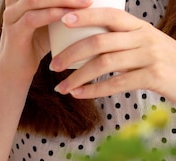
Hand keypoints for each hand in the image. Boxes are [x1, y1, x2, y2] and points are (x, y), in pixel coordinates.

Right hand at [0, 0, 92, 78]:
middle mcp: (14, 4)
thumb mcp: (49, 20)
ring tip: (87, 2)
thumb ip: (62, 7)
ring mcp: (11, 17)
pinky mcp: (13, 33)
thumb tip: (90, 1)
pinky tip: (70, 16)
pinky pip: (33, 18)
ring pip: (36, 0)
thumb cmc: (35, 45)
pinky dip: (53, 14)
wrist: (15, 72)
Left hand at [50, 7, 175, 101]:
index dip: (86, 15)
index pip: (110, 14)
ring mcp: (149, 56)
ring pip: (104, 63)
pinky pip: (116, 84)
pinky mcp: (153, 77)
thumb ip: (120, 41)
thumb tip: (82, 41)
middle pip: (99, 41)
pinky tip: (78, 94)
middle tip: (53, 65)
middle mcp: (144, 38)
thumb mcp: (143, 44)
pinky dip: (93, 91)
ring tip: (61, 87)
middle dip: (71, 54)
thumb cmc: (158, 62)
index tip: (63, 20)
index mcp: (139, 26)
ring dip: (77, 77)